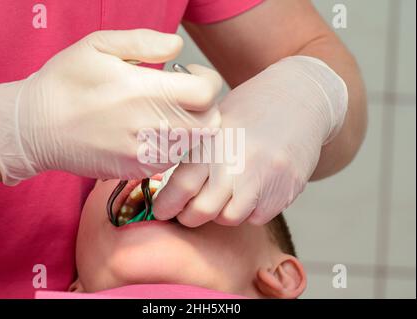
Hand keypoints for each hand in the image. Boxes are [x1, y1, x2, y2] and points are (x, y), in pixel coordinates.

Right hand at [0, 29, 221, 184]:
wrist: (35, 127)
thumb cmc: (65, 82)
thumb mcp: (98, 46)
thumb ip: (144, 42)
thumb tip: (177, 46)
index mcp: (143, 91)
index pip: (206, 92)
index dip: (207, 79)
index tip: (190, 73)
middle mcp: (149, 126)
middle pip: (208, 122)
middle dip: (204, 105)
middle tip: (183, 94)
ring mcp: (143, 153)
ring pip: (193, 143)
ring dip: (190, 126)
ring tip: (166, 112)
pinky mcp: (135, 170)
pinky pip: (172, 160)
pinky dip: (173, 145)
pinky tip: (152, 130)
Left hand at [153, 56, 347, 225]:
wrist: (303, 98)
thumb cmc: (253, 108)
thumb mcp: (217, 117)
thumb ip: (196, 150)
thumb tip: (169, 186)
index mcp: (215, 140)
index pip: (182, 185)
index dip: (166, 205)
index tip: (162, 209)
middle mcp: (238, 160)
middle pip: (203, 210)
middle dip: (190, 217)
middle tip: (188, 213)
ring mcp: (265, 176)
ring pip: (231, 217)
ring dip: (222, 213)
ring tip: (224, 197)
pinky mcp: (287, 188)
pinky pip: (258, 217)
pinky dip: (250, 211)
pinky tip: (251, 191)